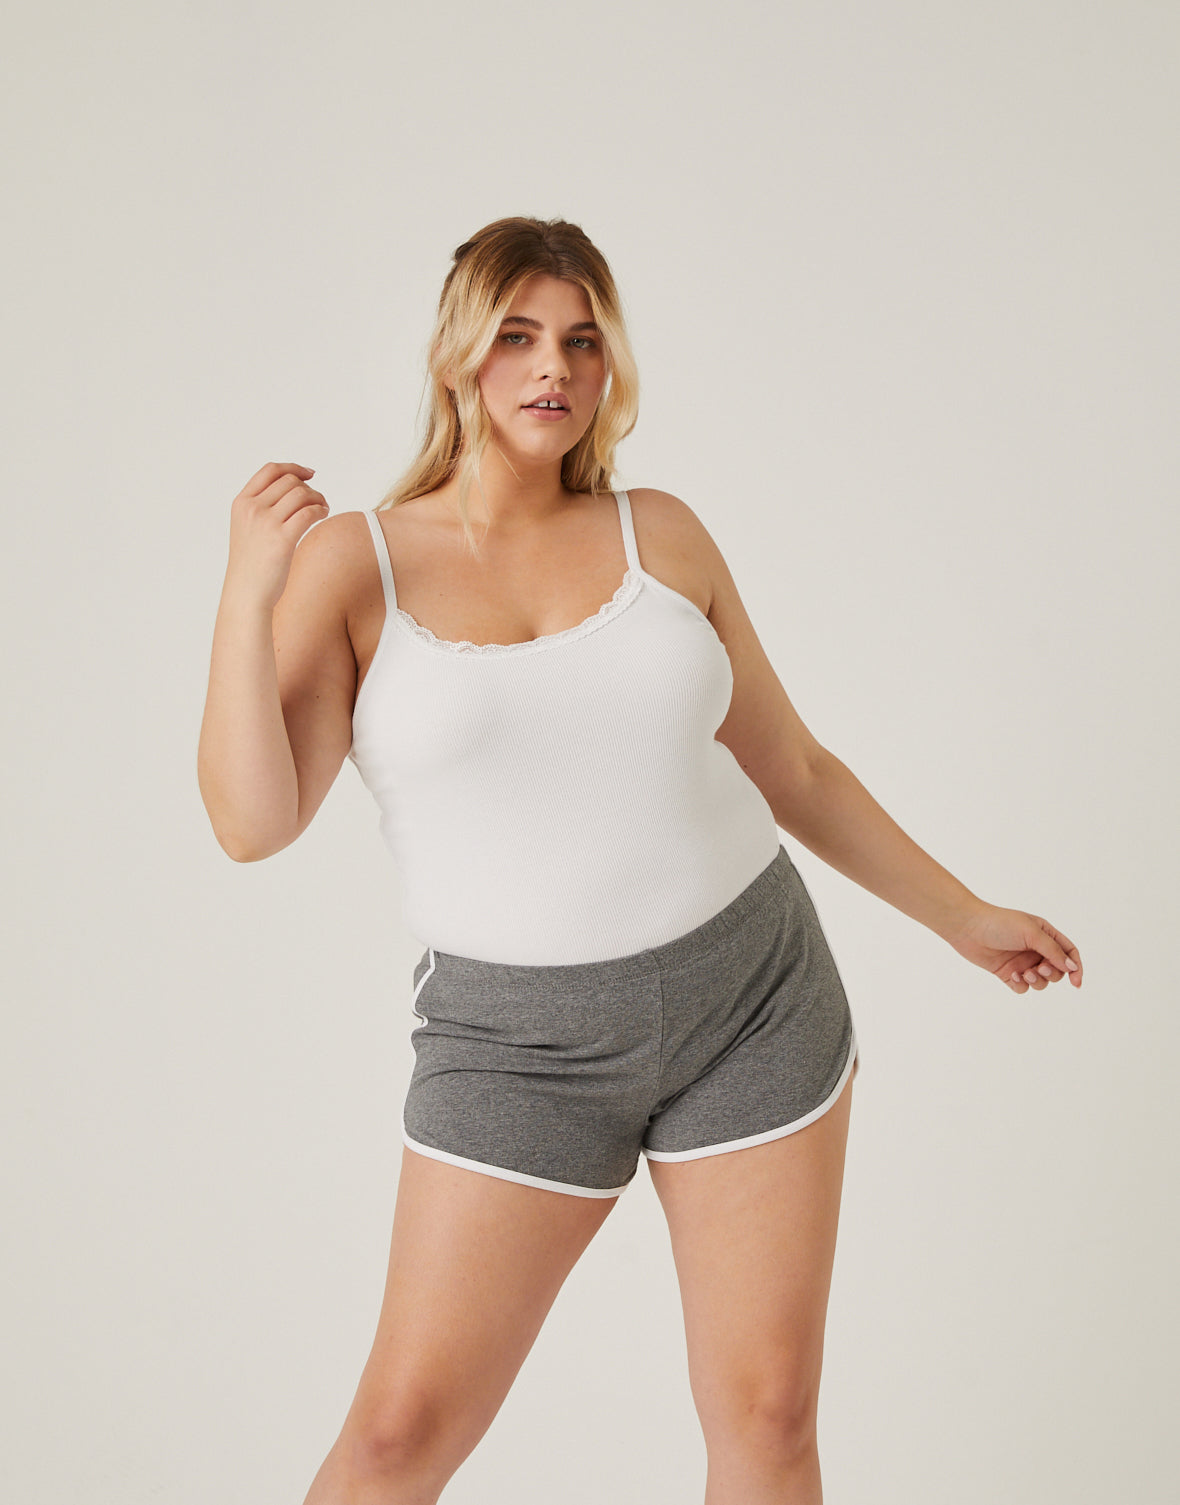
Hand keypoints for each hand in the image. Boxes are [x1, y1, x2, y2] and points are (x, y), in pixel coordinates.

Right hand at [223, 460, 328, 610]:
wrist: (246, 594)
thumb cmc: (251, 565)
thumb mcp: (247, 529)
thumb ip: (261, 509)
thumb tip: (293, 490)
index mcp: (241, 503)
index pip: (270, 471)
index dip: (293, 467)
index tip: (310, 474)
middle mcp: (252, 508)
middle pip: (290, 481)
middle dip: (309, 488)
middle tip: (319, 501)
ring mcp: (266, 522)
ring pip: (302, 493)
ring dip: (318, 498)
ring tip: (323, 508)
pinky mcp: (283, 539)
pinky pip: (309, 512)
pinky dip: (321, 510)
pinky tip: (323, 516)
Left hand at [947, 903, 1082, 993]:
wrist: (968, 927)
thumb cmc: (1000, 924)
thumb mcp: (1032, 933)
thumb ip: (1053, 951)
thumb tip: (1072, 968)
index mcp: (1045, 934)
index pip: (1069, 953)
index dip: (1075, 968)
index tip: (1076, 982)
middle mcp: (1035, 949)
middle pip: (1057, 970)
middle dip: (1052, 973)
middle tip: (1039, 968)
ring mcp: (1021, 962)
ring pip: (1041, 981)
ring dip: (1037, 981)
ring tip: (1025, 974)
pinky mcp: (1007, 973)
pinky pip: (1023, 988)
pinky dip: (1021, 985)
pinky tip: (1012, 976)